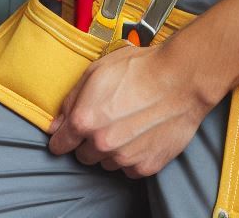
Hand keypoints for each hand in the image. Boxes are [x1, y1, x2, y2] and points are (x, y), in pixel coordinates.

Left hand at [46, 41, 215, 176]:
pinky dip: (133, 157)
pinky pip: (130, 169)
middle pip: (84, 156)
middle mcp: (102, 143)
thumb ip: (71, 101)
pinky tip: (141, 136)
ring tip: (128, 126)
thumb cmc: (141, 70)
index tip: (66, 138)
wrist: (181, 80)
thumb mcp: (96, 72)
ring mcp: (125, 157)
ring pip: (107, 163)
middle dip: (90, 142)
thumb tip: (57, 124)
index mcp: (85, 120)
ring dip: (112, 150)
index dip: (62, 139)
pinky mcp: (147, 166)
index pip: (60, 145)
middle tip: (106, 123)